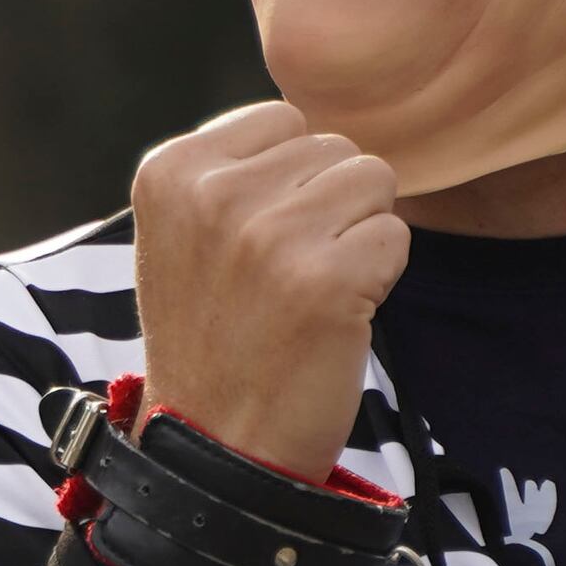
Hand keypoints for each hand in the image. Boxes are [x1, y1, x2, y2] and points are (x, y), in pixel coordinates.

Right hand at [130, 104, 408, 477]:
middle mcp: (213, 196)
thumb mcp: (184, 235)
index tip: (255, 243)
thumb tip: (316, 123)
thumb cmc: (212, 336)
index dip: (290, 181)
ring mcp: (269, 237)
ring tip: (311, 291)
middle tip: (285, 277)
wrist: (214, 447)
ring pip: (372, 181)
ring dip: (358, 235)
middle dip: (328, 205)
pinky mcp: (325, 281)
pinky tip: (334, 317)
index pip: (283, 119)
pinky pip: (395, 236)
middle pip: (332, 146)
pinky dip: (380, 277)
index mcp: (170, 173)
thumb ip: (233, 171)